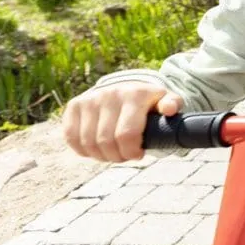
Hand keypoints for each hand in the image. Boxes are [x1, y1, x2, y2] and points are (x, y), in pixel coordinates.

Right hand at [62, 82, 183, 161]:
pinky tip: (96, 148)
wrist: (126, 88)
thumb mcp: (164, 102)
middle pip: (106, 142)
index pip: (126, 135)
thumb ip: (172, 105)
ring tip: (113, 152)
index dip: (131, 152)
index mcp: (134, 95)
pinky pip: (71, 137)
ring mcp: (90, 99)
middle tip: (125, 155)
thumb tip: (170, 109)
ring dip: (101, 156)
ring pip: (88, 143)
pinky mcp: (74, 105)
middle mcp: (110, 94)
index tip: (138, 154)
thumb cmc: (148, 103)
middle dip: (117, 156)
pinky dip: (83, 150)